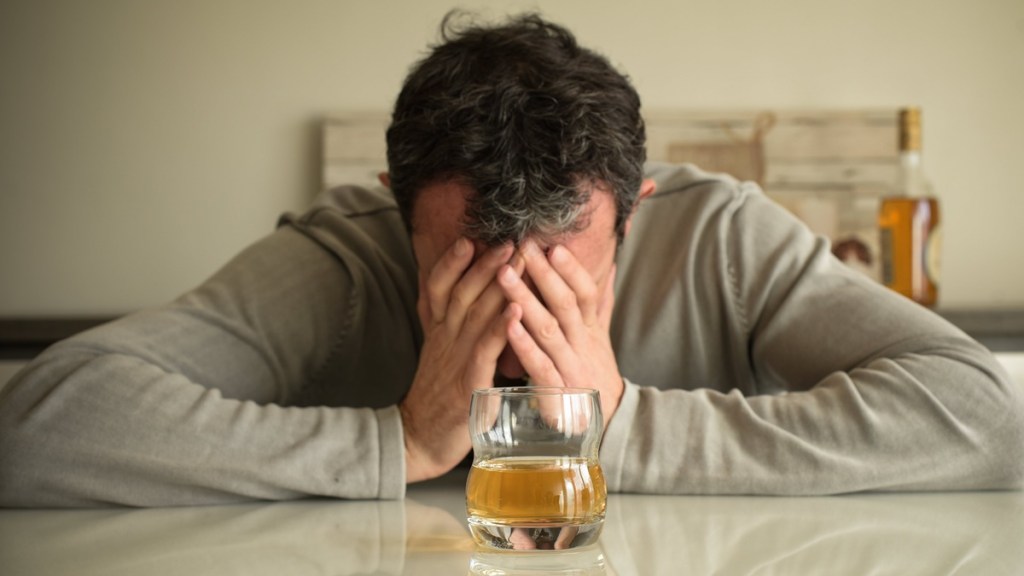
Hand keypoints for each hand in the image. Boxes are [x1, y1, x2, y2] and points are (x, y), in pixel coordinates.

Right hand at [400, 238, 523, 482]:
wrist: (418, 440)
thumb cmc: (439, 400)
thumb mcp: (442, 358)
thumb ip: (453, 331)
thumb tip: (474, 307)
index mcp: (438, 333)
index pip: (440, 289)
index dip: (452, 262)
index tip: (470, 238)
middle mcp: (445, 340)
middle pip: (463, 292)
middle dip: (486, 263)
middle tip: (510, 237)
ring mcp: (455, 360)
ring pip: (476, 313)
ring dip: (498, 283)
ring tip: (517, 259)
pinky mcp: (468, 383)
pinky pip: (485, 350)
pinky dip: (500, 327)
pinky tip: (516, 309)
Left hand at [496, 240, 622, 427]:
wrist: (603, 426)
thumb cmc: (593, 375)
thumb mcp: (599, 338)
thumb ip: (601, 303)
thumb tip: (609, 266)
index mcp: (589, 330)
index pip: (585, 293)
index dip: (571, 270)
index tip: (553, 246)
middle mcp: (581, 344)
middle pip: (565, 304)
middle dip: (544, 274)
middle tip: (522, 246)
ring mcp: (570, 367)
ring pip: (548, 328)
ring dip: (525, 299)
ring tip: (504, 274)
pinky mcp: (557, 391)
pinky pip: (540, 364)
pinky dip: (523, 344)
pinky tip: (507, 324)